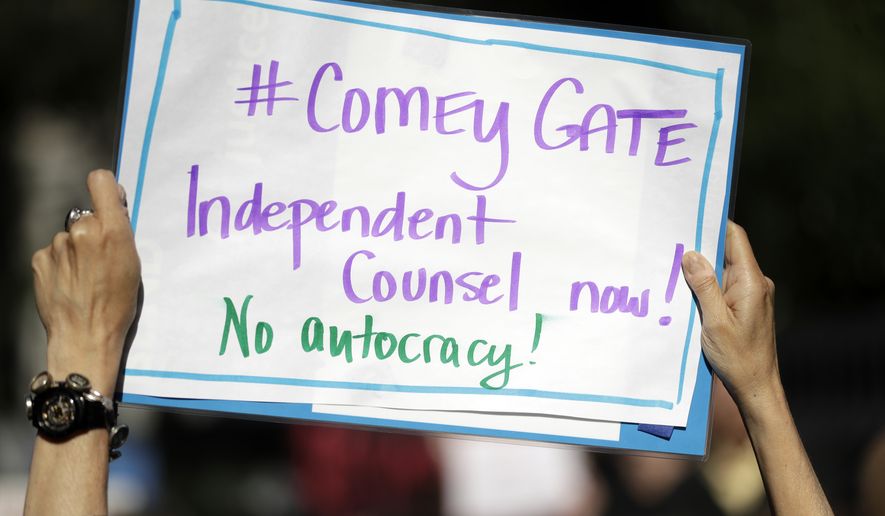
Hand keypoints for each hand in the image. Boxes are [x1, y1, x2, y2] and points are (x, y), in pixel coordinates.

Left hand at [31, 170, 140, 394]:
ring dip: (75, 251)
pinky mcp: (39, 260)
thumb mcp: (134, 266)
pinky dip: (59, 265)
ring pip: (68, 237)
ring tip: (84, 278)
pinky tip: (68, 284)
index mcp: (111, 230)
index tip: (108, 204)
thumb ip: (120, 233)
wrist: (85, 337)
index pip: (100, 181)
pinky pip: (52, 253)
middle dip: (92, 232)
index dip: (104, 190)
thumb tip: (112, 210)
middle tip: (100, 260)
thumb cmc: (117, 306)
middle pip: (86, 217)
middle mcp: (81, 231)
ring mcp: (57, 246)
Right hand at [681, 221, 778, 405]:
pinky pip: (725, 286)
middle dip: (701, 249)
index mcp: (751, 281)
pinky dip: (708, 286)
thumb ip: (703, 285)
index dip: (714, 224)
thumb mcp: (714, 321)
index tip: (690, 218)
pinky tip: (689, 293)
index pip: (735, 238)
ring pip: (724, 271)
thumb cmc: (738, 358)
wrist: (757, 386)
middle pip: (728, 252)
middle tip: (672, 245)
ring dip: (702, 271)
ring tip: (675, 270)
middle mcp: (755, 283)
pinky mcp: (747, 306)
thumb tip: (691, 255)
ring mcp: (752, 295)